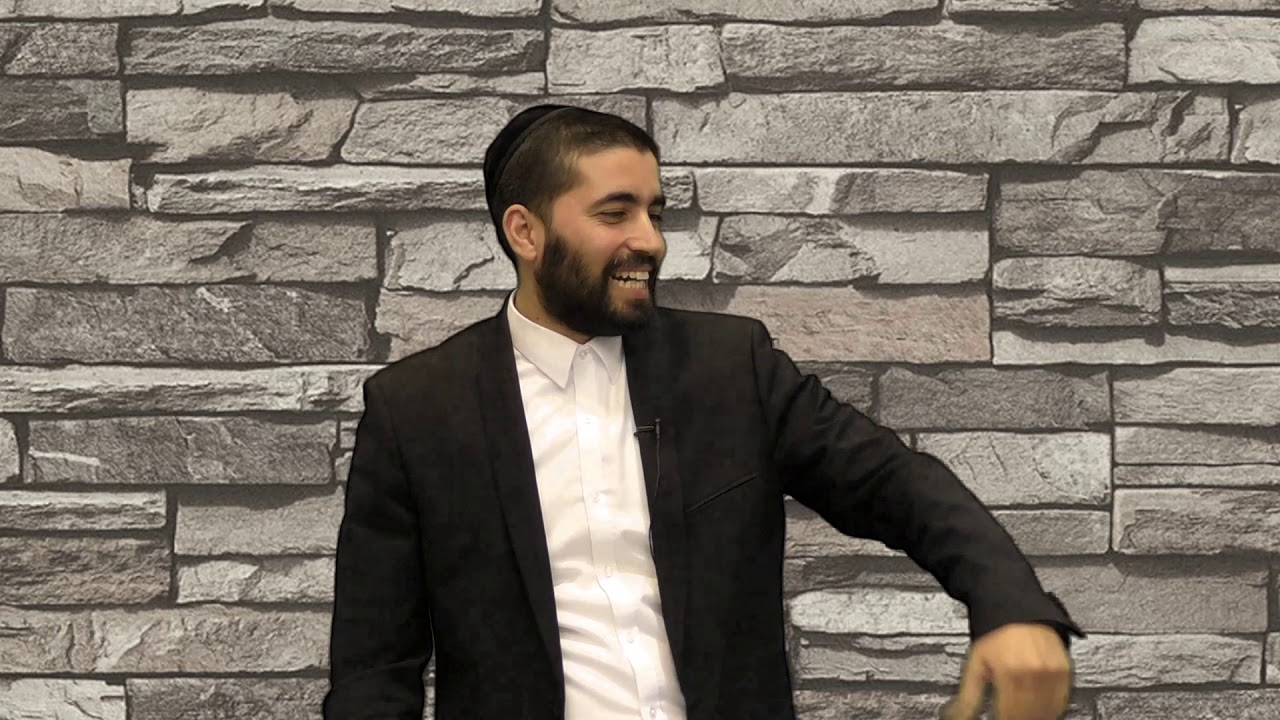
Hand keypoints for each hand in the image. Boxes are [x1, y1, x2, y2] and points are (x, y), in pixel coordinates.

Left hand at [939, 622, 1071, 719]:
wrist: (1017, 608)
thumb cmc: (995, 633)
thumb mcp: (974, 664)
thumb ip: (968, 696)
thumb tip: (955, 716)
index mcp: (1010, 672)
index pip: (1009, 715)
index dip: (1003, 719)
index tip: (1000, 718)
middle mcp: (1034, 672)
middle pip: (1029, 715)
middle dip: (1018, 718)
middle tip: (1010, 716)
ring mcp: (1052, 671)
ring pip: (1047, 711)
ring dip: (1035, 716)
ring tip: (1023, 714)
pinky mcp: (1065, 670)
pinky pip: (1061, 700)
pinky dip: (1051, 709)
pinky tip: (1039, 709)